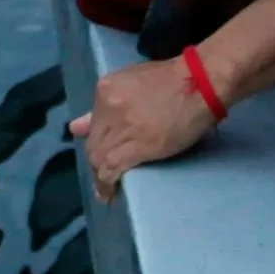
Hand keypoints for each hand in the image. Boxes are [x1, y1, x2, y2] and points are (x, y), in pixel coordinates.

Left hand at [68, 56, 218, 202]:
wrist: (199, 82)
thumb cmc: (170, 80)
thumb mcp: (129, 83)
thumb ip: (103, 105)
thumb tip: (75, 127)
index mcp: (104, 91)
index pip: (92, 125)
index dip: (95, 143)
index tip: (100, 156)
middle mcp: (108, 107)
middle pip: (93, 143)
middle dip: (95, 164)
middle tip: (101, 179)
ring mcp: (123, 126)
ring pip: (100, 157)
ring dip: (99, 178)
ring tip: (105, 191)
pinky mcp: (141, 145)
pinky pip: (113, 167)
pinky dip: (107, 183)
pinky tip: (110, 193)